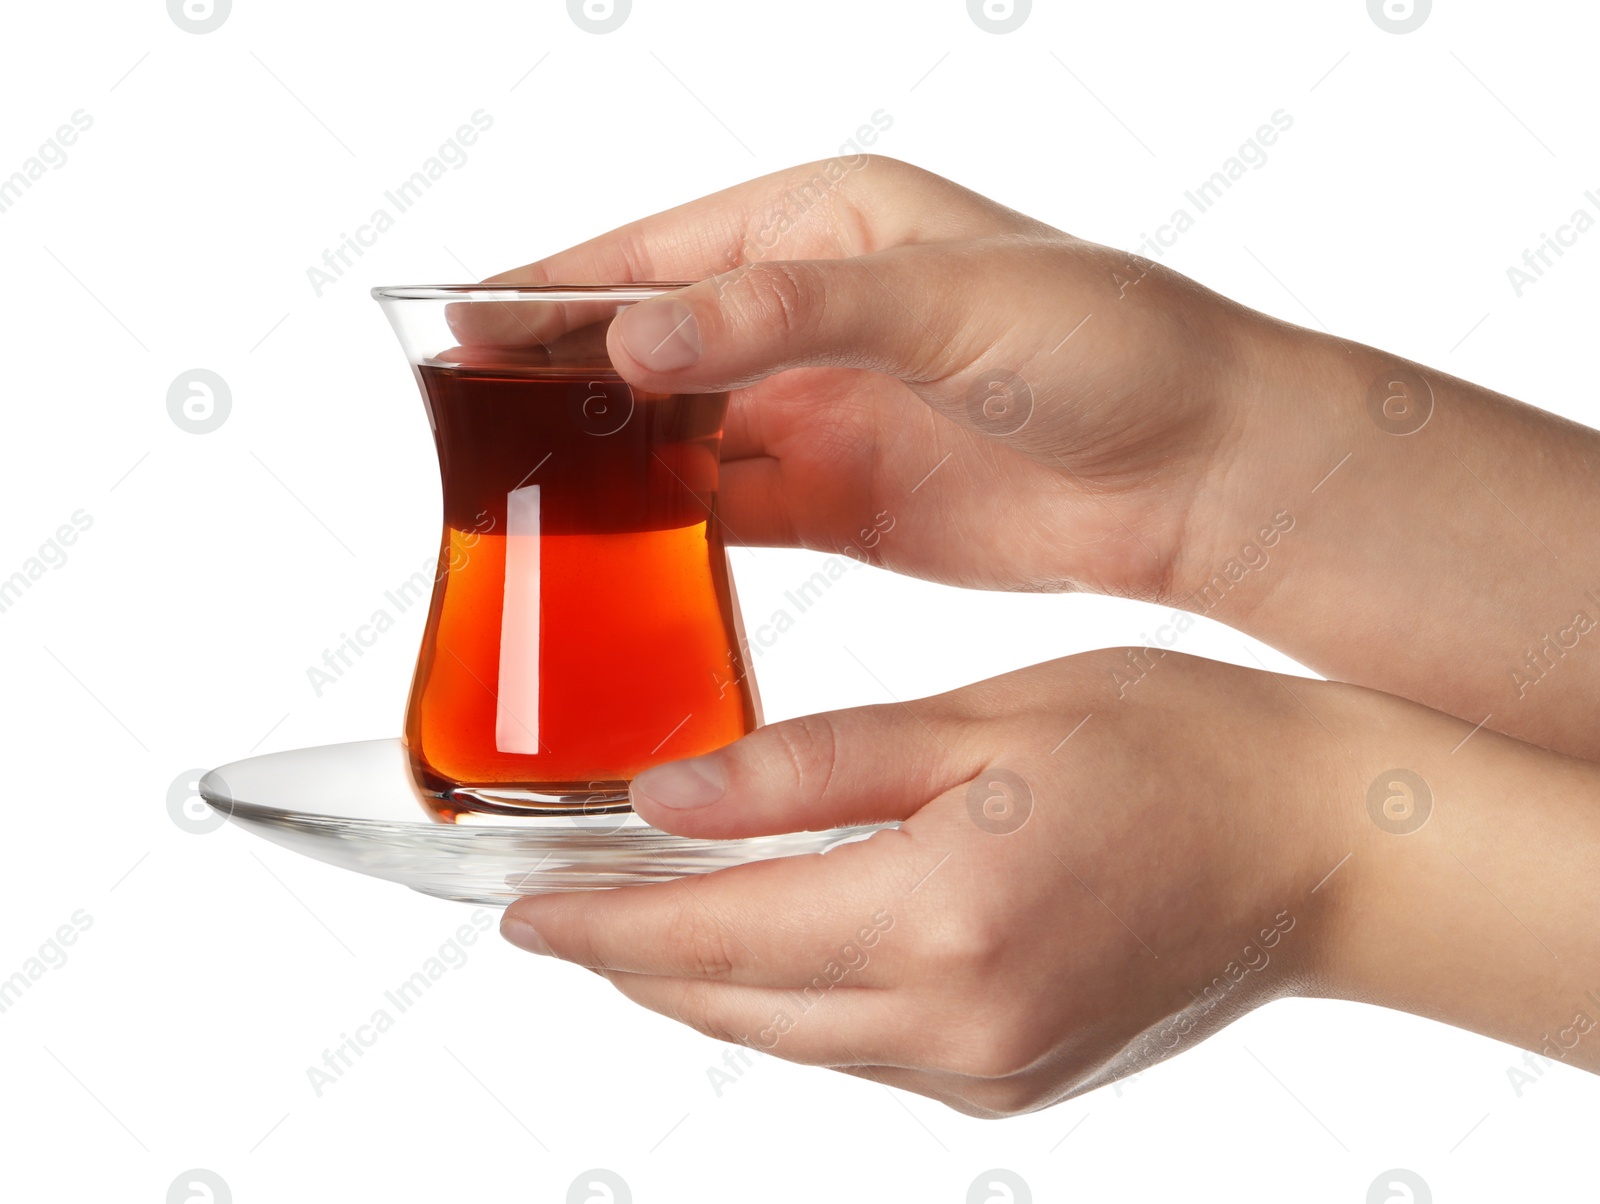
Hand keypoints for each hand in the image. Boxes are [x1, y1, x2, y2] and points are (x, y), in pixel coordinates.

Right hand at [486, 156, 1261, 600]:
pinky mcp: (838, 500)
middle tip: (463, 423)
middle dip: (558, 378)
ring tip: (510, 495)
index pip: (655, 254)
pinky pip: (723, 511)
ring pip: (673, 435)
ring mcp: (819, 411)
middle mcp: (808, 315)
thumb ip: (786, 313)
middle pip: (646, 345)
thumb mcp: (947, 304)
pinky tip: (607, 553)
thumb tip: (634, 339)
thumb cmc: (1106, 350)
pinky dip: (665, 532)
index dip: (553, 289)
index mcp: (826, 225)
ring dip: (602, 462)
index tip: (458, 325)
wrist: (1196, 473)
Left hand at [500, 650, 1598, 1113]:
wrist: (1322, 847)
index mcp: (937, 920)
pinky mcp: (1015, 1083)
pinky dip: (796, 1000)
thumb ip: (808, 771)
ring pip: (787, 1037)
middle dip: (633, 958)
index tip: (518, 908)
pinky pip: (860, 1051)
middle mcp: (953, 1025)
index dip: (596, 924)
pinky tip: (781, 940)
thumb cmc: (1171, 746)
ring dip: (709, 979)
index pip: (706, 939)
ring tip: (651, 916)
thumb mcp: (977, 723)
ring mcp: (987, 1071)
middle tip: (564, 902)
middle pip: (731, 1004)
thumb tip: (664, 803)